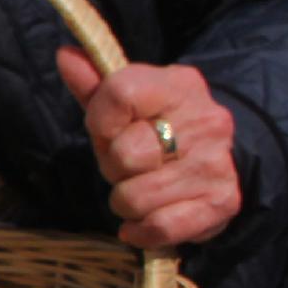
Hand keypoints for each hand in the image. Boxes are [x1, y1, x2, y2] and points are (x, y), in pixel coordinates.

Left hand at [57, 48, 241, 248]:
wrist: (219, 160)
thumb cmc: (156, 130)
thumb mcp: (124, 103)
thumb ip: (94, 85)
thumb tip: (65, 56)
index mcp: (178, 85)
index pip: (120, 94)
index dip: (100, 122)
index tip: (108, 132)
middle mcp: (205, 121)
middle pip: (125, 154)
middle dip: (113, 168)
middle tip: (128, 167)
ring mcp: (215, 163)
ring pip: (135, 197)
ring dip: (126, 202)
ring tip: (141, 189)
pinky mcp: (222, 202)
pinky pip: (162, 226)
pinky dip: (143, 231)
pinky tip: (143, 222)